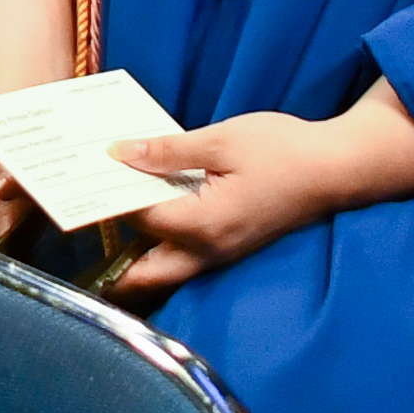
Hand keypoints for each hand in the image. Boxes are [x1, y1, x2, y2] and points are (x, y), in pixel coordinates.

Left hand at [104, 89, 413, 296]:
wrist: (337, 170)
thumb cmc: (282, 150)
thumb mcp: (222, 140)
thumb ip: (168, 150)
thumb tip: (119, 153)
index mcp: (203, 225)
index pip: (138, 220)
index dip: (106, 197)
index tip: (75, 177)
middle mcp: (209, 252)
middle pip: (144, 272)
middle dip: (109, 260)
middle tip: (77, 226)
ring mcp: (221, 255)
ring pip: (164, 271)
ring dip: (132, 254)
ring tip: (102, 220)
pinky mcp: (230, 248)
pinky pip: (183, 257)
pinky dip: (158, 244)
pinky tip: (146, 210)